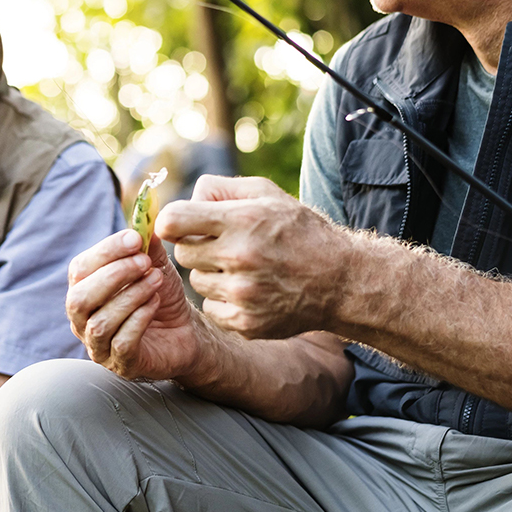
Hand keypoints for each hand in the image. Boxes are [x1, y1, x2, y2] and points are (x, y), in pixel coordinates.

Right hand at [67, 229, 200, 379]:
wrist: (186, 330)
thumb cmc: (160, 295)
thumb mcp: (154, 264)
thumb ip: (145, 244)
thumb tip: (142, 221)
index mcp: (84, 289)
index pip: (79, 269)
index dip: (105, 252)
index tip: (134, 239)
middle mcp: (83, 320)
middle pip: (79, 299)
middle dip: (114, 276)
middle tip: (145, 263)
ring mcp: (99, 346)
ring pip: (100, 322)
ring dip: (131, 296)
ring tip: (156, 281)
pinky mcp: (121, 364)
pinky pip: (121, 342)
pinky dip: (140, 318)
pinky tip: (155, 303)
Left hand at [155, 175, 352, 339]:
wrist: (341, 281)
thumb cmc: (300, 230)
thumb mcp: (267, 193)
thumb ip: (221, 188)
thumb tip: (187, 196)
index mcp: (242, 220)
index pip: (172, 221)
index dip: (171, 221)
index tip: (181, 224)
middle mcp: (239, 257)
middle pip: (182, 253)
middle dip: (195, 246)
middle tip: (220, 244)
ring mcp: (242, 294)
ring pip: (195, 281)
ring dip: (209, 273)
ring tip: (240, 267)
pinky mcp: (246, 322)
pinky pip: (210, 307)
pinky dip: (222, 299)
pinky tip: (247, 289)